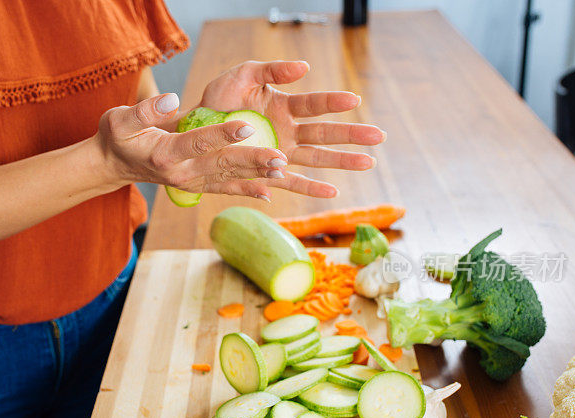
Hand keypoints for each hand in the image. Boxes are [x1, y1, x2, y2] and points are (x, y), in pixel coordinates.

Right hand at [96, 93, 297, 199]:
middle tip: (279, 156)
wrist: (112, 166)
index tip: (246, 127)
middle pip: (221, 164)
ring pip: (228, 178)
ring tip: (283, 169)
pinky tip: (269, 192)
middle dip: (252, 160)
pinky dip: (246, 191)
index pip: (197, 142)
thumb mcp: (119, 119)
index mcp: (164, 153)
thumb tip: (172, 100)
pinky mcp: (196, 186)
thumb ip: (145, 110)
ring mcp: (190, 182)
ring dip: (256, 175)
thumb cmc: (117, 137)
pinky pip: (224, 190)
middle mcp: (180, 173)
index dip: (222, 134)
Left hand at [198, 60, 385, 195]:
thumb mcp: (242, 76)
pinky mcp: (267, 170)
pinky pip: (291, 182)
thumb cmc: (219, 100)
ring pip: (316, 158)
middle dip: (352, 135)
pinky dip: (311, 188)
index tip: (354, 101)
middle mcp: (287, 130)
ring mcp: (280, 152)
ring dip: (341, 162)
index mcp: (283, 105)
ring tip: (368, 163)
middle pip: (324, 134)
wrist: (195, 128)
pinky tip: (332, 193)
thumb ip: (271, 70)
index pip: (313, 104)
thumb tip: (304, 67)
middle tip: (379, 136)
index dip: (332, 102)